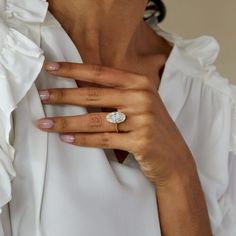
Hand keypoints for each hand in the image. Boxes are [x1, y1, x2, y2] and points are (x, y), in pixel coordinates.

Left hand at [37, 62, 194, 185]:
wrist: (174, 158)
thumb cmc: (153, 129)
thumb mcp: (140, 105)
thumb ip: (118, 94)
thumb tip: (80, 89)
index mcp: (141, 84)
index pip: (101, 73)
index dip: (73, 70)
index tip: (51, 69)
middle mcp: (142, 98)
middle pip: (93, 95)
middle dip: (63, 95)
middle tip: (42, 97)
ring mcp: (143, 120)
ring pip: (95, 119)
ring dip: (66, 122)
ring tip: (46, 123)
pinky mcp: (140, 141)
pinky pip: (104, 139)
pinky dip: (83, 140)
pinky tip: (67, 139)